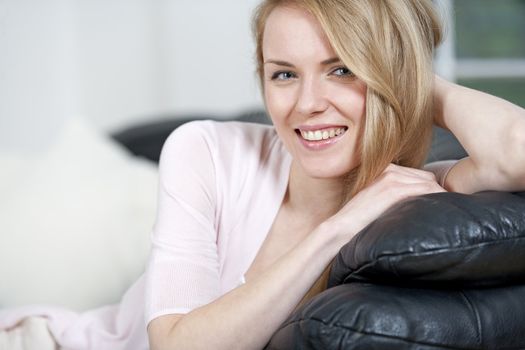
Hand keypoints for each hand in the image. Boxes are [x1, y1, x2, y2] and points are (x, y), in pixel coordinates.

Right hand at [327, 163, 445, 242]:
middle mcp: (389, 170)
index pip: (419, 176)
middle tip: (442, 211)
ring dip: (439, 197)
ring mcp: (391, 177)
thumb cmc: (358, 223)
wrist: (340, 229)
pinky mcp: (394, 189)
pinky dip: (438, 198)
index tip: (436, 206)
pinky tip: (442, 211)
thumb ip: (393, 198)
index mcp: (384, 170)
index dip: (428, 191)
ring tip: (445, 214)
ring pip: (430, 183)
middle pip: (427, 177)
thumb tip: (416, 205)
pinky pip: (427, 189)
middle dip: (435, 193)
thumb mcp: (376, 203)